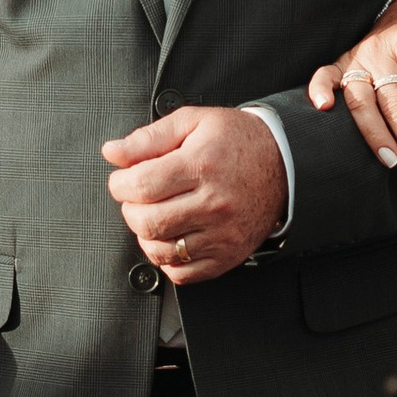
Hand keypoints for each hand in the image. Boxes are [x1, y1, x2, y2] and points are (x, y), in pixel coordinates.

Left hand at [103, 101, 287, 282]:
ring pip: (160, 251)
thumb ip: (149, 138)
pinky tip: (172, 237)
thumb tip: (112, 152)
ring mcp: (222, 234)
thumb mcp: (193, 123)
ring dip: (146, 236)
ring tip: (154, 216)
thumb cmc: (236, 141)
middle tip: (138, 198)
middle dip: (130, 209)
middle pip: (146, 221)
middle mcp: (213, 203)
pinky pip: (182, 273)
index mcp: (201, 166)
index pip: (140, 186)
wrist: (284, 164)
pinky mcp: (227, 256)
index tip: (123, 180)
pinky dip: (167, 260)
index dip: (120, 184)